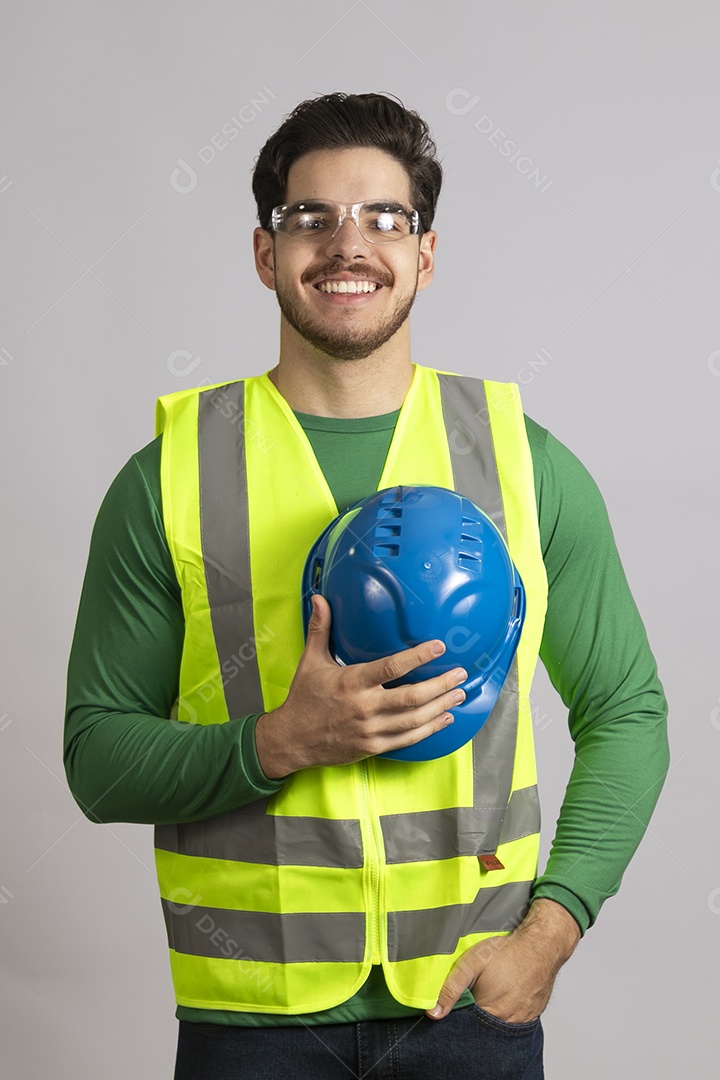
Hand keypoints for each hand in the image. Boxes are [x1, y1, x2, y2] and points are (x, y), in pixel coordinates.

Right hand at [255, 593, 466, 776]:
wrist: (292, 740)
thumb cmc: (304, 698)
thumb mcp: (310, 661)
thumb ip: (321, 629)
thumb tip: (320, 598)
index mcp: (352, 682)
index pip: (391, 667)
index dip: (418, 657)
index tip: (438, 646)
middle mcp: (364, 707)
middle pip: (413, 697)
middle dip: (441, 685)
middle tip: (461, 673)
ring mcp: (371, 730)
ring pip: (415, 720)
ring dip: (441, 706)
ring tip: (460, 693)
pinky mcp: (374, 747)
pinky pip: (408, 739)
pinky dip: (430, 729)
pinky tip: (445, 718)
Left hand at [426, 899, 580, 1023]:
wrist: (542, 945)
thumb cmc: (508, 951)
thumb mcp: (472, 963)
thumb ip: (452, 988)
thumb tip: (434, 1013)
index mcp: (491, 1012)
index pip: (467, 1027)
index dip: (459, 1017)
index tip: (457, 1005)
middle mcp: (509, 1022)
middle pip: (484, 1028)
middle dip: (475, 1015)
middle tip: (475, 993)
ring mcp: (523, 1020)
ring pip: (500, 1025)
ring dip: (491, 1013)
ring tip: (490, 991)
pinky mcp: (532, 1015)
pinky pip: (515, 1020)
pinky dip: (506, 1011)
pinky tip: (505, 993)